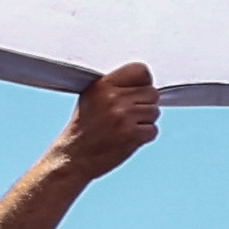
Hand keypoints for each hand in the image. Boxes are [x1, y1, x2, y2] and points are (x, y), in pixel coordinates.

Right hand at [44, 61, 159, 181]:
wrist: (73, 157)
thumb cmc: (84, 129)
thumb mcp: (92, 98)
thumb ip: (116, 87)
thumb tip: (145, 83)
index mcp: (103, 85)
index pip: (140, 71)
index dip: (144, 83)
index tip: (138, 92)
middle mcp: (113, 98)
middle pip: (152, 93)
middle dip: (144, 105)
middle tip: (124, 117)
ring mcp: (123, 116)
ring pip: (155, 112)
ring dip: (144, 122)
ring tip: (122, 128)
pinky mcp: (131, 134)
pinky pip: (153, 130)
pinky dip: (143, 137)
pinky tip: (125, 139)